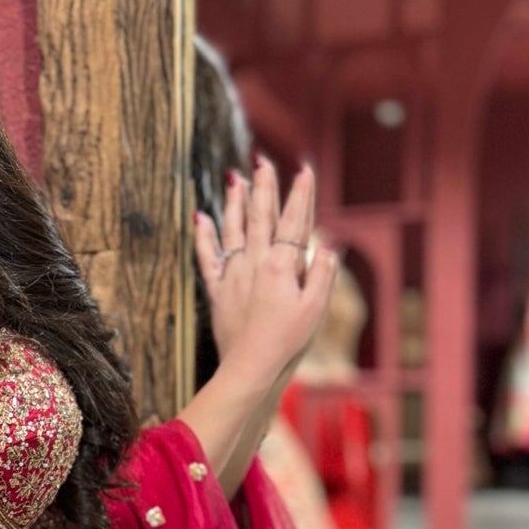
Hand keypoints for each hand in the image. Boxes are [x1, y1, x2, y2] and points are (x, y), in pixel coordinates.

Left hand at [194, 157, 337, 396]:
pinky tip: (201, 216)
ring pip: (233, 229)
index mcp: (282, 266)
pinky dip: (203, 236)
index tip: (304, 170)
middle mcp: (255, 263)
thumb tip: (327, 244)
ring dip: (235, 201)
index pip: (295, 222)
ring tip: (236, 177)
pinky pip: (207, 258)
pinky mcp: (218, 291)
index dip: (301, 195)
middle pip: (261, 217)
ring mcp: (234, 275)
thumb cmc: (288, 341)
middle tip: (263, 161)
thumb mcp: (316, 308)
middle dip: (264, 186)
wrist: (251, 367)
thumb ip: (322, 273)